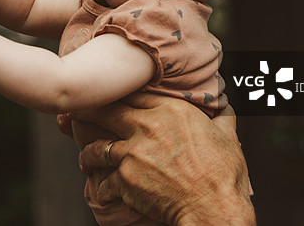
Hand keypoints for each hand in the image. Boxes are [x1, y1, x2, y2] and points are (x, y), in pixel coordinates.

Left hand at [74, 93, 254, 225]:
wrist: (213, 208)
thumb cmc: (222, 175)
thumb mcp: (227, 137)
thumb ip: (221, 116)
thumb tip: (225, 105)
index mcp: (170, 110)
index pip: (133, 94)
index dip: (118, 95)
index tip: (109, 97)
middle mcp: (147, 126)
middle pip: (106, 111)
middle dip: (88, 110)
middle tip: (76, 111)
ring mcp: (133, 152)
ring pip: (97, 146)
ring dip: (88, 153)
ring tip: (85, 159)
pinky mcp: (125, 179)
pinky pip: (103, 179)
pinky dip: (100, 186)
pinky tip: (99, 189)